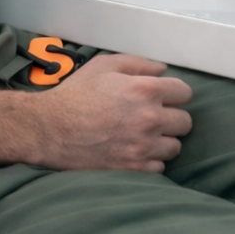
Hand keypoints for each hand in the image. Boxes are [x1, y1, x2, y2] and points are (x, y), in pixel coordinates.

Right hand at [29, 54, 192, 172]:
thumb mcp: (105, 66)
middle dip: (172, 118)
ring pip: (175, 147)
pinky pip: (159, 168)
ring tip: (145, 136)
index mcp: (146, 90)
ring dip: (163, 141)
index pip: (184, 93)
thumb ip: (138, 64)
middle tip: (154, 118)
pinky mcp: (132, 169)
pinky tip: (135, 152)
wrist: (49, 129)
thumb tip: (163, 70)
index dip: (175, 93)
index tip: (165, 97)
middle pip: (185, 122)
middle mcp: (150, 119)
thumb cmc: (76, 94)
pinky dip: (150, 161)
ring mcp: (142, 147)